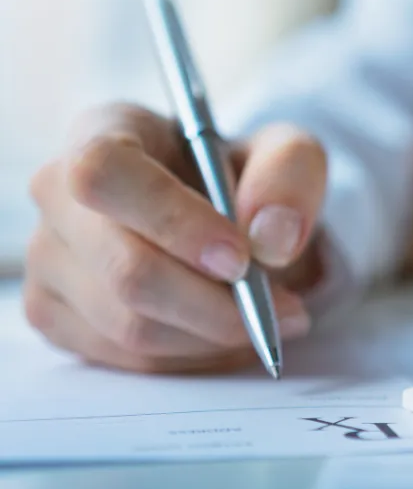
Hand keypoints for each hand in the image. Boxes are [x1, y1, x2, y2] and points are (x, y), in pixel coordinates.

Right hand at [23, 103, 328, 373]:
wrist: (224, 219)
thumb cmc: (244, 177)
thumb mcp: (286, 154)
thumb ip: (289, 174)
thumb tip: (271, 236)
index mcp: (104, 131)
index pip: (105, 174)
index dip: (173, 222)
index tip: (241, 260)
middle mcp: (58, 193)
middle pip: (124, 269)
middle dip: (213, 303)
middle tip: (279, 308)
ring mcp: (48, 259)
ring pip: (129, 325)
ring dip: (214, 335)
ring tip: (267, 319)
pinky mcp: (56, 315)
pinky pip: (129, 358)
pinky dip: (195, 357)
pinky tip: (230, 335)